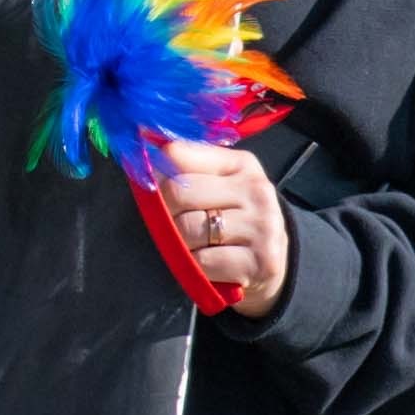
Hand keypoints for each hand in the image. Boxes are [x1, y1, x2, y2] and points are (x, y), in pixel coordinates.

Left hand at [143, 136, 289, 315]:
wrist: (271, 264)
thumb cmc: (233, 220)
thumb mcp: (219, 186)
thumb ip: (186, 169)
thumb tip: (144, 148)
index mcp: (241, 164)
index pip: (178, 154)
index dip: (155, 173)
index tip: (152, 186)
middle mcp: (256, 190)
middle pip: (179, 191)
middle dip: (165, 212)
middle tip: (172, 224)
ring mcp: (262, 226)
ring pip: (188, 229)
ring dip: (180, 243)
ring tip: (194, 245)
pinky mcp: (261, 262)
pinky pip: (202, 261)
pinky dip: (195, 267)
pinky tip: (208, 263)